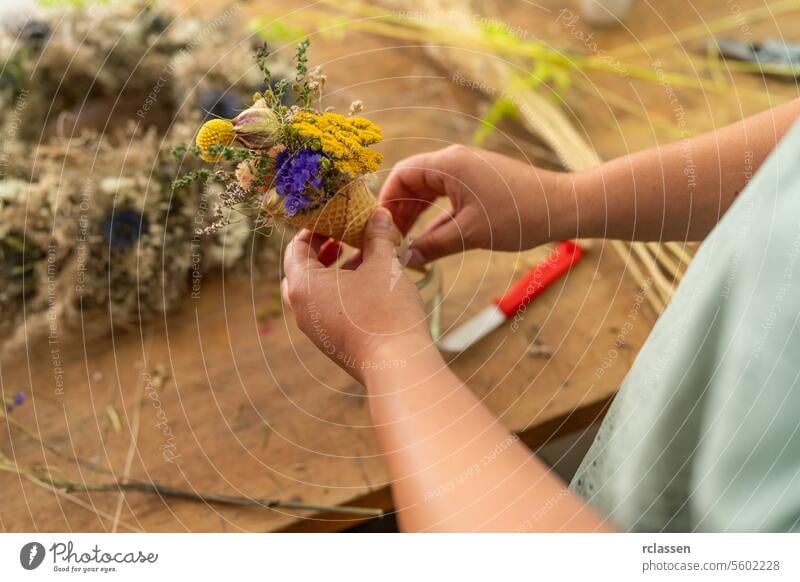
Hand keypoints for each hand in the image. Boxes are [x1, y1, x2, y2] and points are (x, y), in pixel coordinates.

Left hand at [282, 208, 430, 382]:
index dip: (314, 229)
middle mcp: (302, 310)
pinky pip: (329, 310)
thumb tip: (378, 214)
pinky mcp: (333, 343)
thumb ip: (377, 237)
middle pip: (302, 272)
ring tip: (361, 257)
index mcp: (303, 286)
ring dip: (335, 272)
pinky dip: (343, 293)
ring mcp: (317, 331)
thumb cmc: (385, 311)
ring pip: (317, 293)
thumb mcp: (383, 265)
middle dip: (321, 251)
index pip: (296, 248)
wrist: (398, 366)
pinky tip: (370, 285)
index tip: (333, 217)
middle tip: (342, 236)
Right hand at [379, 145, 573, 267]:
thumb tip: (405, 259)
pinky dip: (435, 216)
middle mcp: (455, 162)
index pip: (402, 174)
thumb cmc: (519, 216)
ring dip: (416, 215)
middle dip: (399, 211)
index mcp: (449, 164)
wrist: (564, 207)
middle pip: (412, 181)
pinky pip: (447, 197)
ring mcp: (468, 171)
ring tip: (406, 242)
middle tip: (389, 239)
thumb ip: (434, 245)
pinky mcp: (479, 183)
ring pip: (429, 190)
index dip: (386, 201)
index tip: (379, 228)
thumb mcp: (471, 234)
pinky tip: (430, 239)